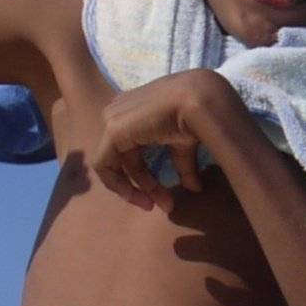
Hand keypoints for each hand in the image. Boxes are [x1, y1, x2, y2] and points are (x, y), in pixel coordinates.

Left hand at [83, 71, 234, 209]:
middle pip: (122, 157)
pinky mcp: (112, 129)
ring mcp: (113, 118)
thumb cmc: (197, 114)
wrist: (200, 100)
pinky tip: (138, 197)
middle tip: (163, 205)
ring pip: (112, 163)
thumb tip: (194, 188)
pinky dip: (118, 184)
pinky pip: (104, 165)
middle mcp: (120, 111)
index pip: (129, 148)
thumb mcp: (185, 143)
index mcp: (135, 110)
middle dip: (141, 186)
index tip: (164, 195)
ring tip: (154, 205)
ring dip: (134, 189)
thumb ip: (182, 164)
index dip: (144, 175)